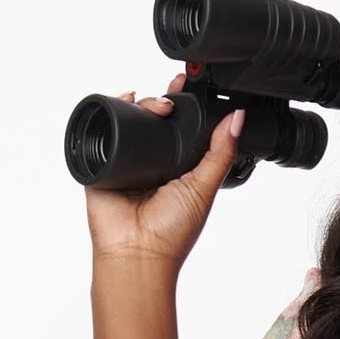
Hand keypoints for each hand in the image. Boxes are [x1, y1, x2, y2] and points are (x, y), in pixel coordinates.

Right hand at [84, 69, 246, 271]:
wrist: (137, 252)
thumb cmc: (171, 233)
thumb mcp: (204, 188)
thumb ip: (220, 153)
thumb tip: (237, 118)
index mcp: (176, 169)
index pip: (179, 128)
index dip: (182, 105)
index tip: (186, 86)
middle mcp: (151, 163)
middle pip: (153, 119)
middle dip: (160, 101)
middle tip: (169, 98)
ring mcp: (126, 162)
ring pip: (128, 119)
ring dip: (138, 103)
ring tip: (150, 105)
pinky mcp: (102, 164)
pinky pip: (101, 130)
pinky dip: (109, 111)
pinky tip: (121, 100)